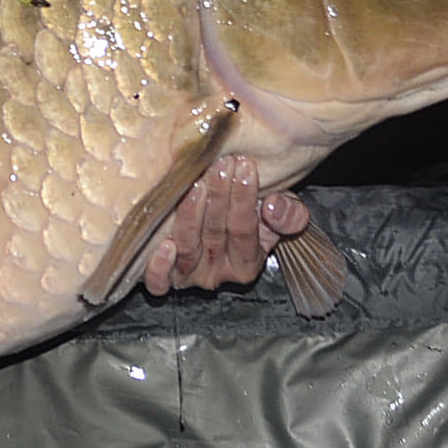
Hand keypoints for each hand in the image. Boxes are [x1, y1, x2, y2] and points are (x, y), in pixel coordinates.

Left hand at [142, 151, 311, 296]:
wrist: (216, 221)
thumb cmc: (248, 215)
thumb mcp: (277, 214)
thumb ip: (289, 213)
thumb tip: (273, 206)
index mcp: (246, 263)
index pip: (245, 230)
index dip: (245, 199)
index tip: (245, 166)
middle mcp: (216, 273)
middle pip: (215, 234)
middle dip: (218, 196)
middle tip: (219, 165)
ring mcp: (188, 274)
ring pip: (188, 247)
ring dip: (190, 215)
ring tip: (195, 184)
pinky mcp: (161, 276)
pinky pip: (158, 281)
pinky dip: (159, 266)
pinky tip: (164, 244)